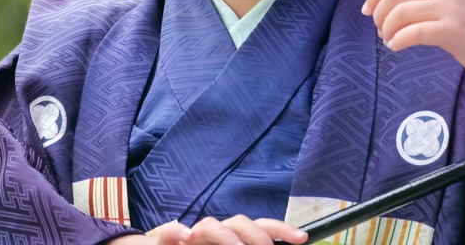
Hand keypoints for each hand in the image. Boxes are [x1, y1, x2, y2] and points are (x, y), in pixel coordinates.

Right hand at [111, 216, 307, 244]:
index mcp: (230, 239)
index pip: (259, 228)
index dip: (280, 229)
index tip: (302, 238)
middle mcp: (213, 234)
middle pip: (239, 222)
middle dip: (257, 234)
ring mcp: (190, 236)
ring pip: (209, 224)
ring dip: (224, 235)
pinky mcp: (163, 242)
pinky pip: (168, 233)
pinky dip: (176, 232)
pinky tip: (186, 237)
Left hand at [361, 0, 464, 92]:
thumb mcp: (456, 0)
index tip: (368, 9)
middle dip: (379, 12)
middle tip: (380, 29)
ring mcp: (453, 6)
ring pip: (400, 12)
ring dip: (387, 28)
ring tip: (389, 39)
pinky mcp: (455, 30)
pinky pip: (413, 32)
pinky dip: (398, 40)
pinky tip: (397, 47)